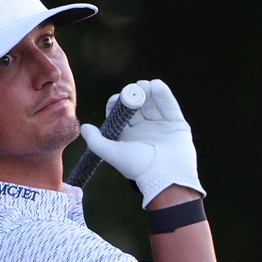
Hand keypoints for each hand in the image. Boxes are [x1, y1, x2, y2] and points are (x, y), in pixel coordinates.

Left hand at [78, 79, 205, 208]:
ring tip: (144, 86)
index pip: (120, 113)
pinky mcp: (176, 123)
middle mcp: (144, 129)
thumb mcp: (112, 154)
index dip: (117, 103)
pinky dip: (163, 93)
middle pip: (136, 104)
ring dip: (148, 90)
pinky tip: (156, 85)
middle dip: (133, 94)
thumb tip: (84, 127)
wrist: (165, 176)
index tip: (117, 99)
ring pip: (153, 102)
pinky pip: (169, 105)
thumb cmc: (138, 167)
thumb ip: (96, 142)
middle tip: (133, 90)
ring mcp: (161, 125)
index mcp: (128, 135)